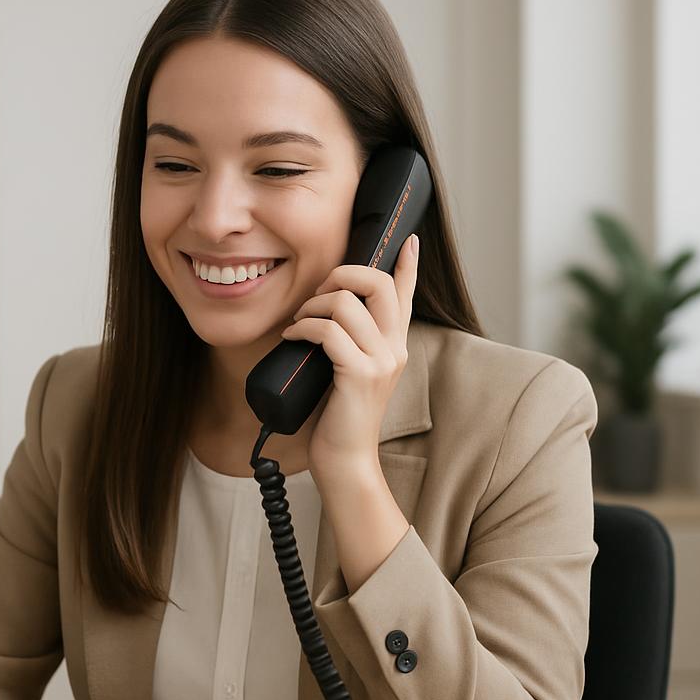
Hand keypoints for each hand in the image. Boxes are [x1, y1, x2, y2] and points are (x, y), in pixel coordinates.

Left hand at [280, 234, 418, 479]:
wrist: (346, 460)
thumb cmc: (339, 417)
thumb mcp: (348, 371)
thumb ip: (347, 343)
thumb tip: (325, 312)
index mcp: (395, 345)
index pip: (407, 294)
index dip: (408, 264)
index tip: (408, 240)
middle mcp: (395, 348)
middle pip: (379, 282)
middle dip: (341, 274)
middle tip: (318, 292)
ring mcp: (381, 361)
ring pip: (346, 303)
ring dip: (312, 304)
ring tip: (298, 321)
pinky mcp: (360, 375)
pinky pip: (327, 331)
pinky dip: (302, 328)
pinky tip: (291, 337)